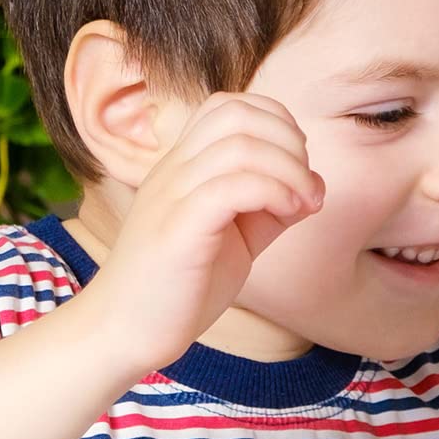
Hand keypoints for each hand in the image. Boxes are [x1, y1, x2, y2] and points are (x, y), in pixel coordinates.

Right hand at [86, 92, 324, 371]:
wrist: (123, 332)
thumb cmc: (180, 286)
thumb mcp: (237, 237)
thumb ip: (271, 206)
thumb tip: (315, 184)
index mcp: (183, 165)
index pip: (230, 106)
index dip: (278, 124)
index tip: (299, 169)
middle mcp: (173, 170)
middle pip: (237, 114)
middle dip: (288, 141)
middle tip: (305, 186)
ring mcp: (171, 195)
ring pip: (239, 145)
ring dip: (289, 169)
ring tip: (303, 204)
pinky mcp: (177, 229)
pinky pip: (231, 187)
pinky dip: (273, 192)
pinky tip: (288, 215)